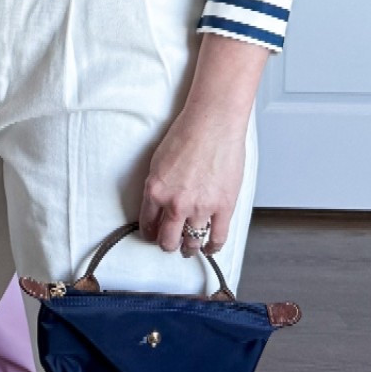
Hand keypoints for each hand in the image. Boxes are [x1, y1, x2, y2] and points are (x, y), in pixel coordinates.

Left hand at [140, 108, 246, 257]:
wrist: (213, 123)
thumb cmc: (188, 134)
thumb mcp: (158, 162)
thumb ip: (158, 187)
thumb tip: (159, 204)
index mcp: (155, 191)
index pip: (147, 225)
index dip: (150, 234)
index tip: (153, 236)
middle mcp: (175, 204)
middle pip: (167, 240)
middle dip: (167, 244)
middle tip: (170, 244)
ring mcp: (200, 207)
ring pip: (191, 242)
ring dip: (189, 248)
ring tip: (190, 248)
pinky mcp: (223, 207)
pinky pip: (217, 238)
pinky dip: (212, 247)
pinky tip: (210, 247)